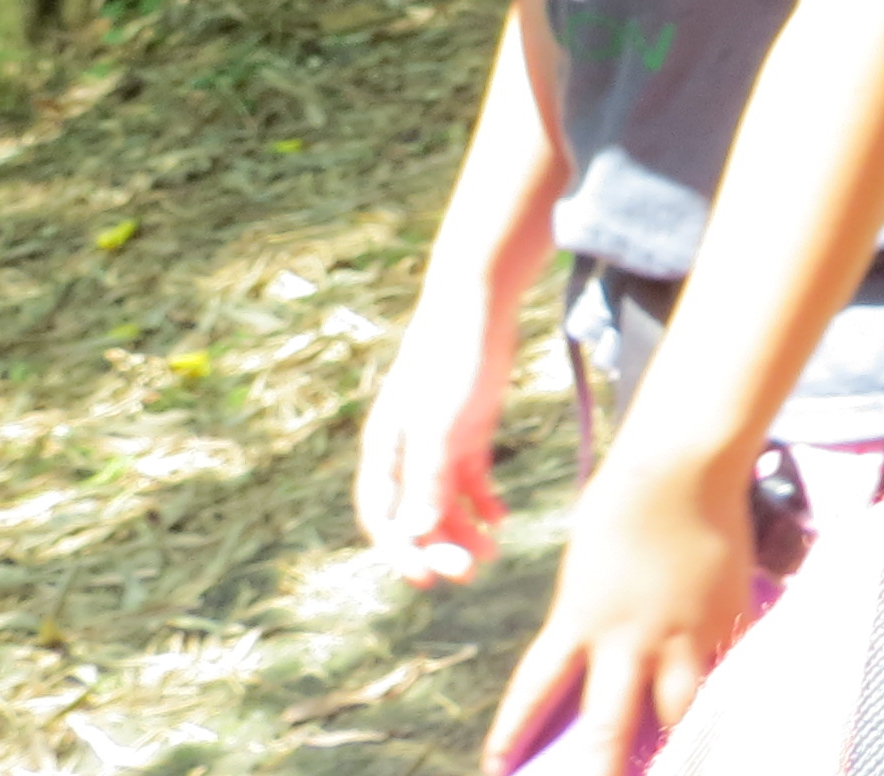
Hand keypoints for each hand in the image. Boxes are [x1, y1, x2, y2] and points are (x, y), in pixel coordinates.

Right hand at [354, 297, 512, 583]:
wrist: (478, 303)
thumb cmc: (449, 358)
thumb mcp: (440, 422)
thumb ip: (427, 475)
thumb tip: (416, 532)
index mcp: (386, 450)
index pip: (383, 515)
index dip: (400, 551)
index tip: (425, 580)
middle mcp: (408, 451)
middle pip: (417, 514)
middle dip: (439, 547)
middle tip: (469, 573)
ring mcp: (439, 442)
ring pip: (445, 502)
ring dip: (464, 531)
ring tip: (491, 554)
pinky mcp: (468, 431)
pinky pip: (470, 480)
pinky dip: (482, 501)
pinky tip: (500, 517)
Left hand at [481, 450, 758, 775]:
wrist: (682, 463)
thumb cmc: (623, 509)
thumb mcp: (585, 577)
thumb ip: (587, 631)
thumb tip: (603, 683)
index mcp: (577, 620)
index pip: (533, 696)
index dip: (511, 738)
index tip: (496, 769)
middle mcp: (626, 638)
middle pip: (607, 729)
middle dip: (599, 774)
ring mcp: (682, 632)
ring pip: (677, 713)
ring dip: (672, 742)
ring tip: (673, 759)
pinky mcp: (727, 618)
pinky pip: (726, 672)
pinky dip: (724, 692)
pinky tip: (728, 710)